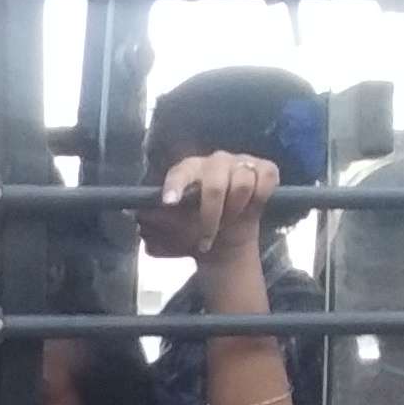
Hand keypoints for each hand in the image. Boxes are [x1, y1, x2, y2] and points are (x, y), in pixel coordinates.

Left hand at [139, 147, 280, 263]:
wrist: (224, 243)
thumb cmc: (192, 233)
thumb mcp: (169, 234)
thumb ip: (154, 223)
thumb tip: (138, 214)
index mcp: (189, 170)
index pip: (180, 172)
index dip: (175, 186)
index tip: (169, 203)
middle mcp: (214, 162)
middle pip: (215, 183)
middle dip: (212, 215)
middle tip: (207, 237)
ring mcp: (240, 163)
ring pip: (242, 184)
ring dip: (234, 212)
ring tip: (228, 224)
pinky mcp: (264, 169)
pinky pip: (265, 180)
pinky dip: (259, 198)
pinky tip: (250, 210)